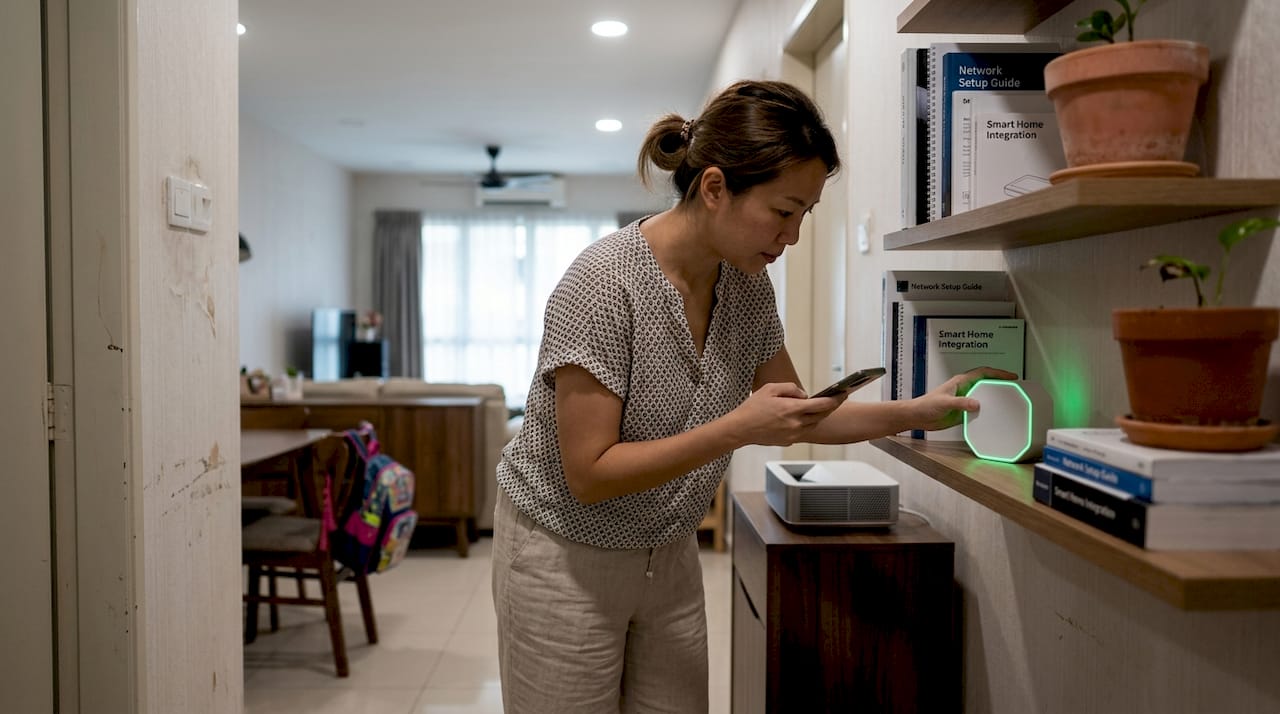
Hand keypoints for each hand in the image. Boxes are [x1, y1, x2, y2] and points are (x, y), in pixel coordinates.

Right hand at [728, 382, 847, 446]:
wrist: (740, 429)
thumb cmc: (752, 408)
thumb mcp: (770, 389)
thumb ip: (791, 388)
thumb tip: (804, 395)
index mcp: (792, 409)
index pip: (821, 404)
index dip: (835, 399)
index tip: (843, 394)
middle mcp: (796, 424)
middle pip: (821, 415)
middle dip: (831, 407)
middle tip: (838, 399)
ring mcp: (793, 435)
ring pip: (813, 424)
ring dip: (818, 416)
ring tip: (821, 407)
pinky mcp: (788, 442)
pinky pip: (802, 431)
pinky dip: (805, 424)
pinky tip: (802, 417)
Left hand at [908, 366, 1019, 431]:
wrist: (917, 417)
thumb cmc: (926, 405)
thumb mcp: (944, 403)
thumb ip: (960, 403)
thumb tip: (977, 404)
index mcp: (961, 382)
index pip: (983, 373)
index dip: (998, 373)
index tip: (1011, 376)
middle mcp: (964, 389)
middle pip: (986, 383)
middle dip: (1000, 383)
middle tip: (1015, 388)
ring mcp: (964, 400)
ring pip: (983, 396)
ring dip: (995, 398)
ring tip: (1009, 401)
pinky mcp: (962, 411)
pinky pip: (978, 409)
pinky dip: (987, 411)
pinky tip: (994, 416)